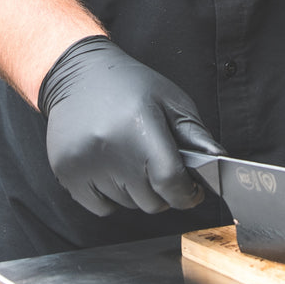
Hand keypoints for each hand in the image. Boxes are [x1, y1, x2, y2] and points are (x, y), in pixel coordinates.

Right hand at [39, 35, 225, 215]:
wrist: (78, 75)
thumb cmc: (130, 85)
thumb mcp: (171, 100)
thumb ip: (196, 135)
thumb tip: (218, 162)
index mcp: (139, 126)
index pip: (169, 181)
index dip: (187, 193)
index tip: (193, 191)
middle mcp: (109, 148)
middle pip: (151, 201)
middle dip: (164, 191)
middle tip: (161, 167)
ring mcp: (84, 164)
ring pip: (128, 205)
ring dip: (137, 191)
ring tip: (132, 157)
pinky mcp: (66, 175)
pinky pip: (102, 208)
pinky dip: (112, 196)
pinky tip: (111, 166)